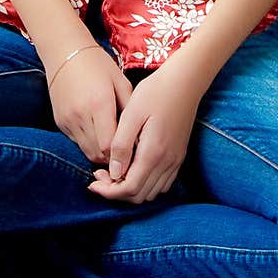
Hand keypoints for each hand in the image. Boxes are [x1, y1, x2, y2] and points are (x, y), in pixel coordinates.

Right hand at [46, 45, 133, 165]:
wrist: (65, 53)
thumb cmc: (98, 65)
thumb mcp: (120, 82)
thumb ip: (129, 108)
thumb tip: (139, 135)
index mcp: (99, 103)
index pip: (110, 145)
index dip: (122, 152)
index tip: (132, 149)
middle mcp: (81, 115)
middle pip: (98, 153)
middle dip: (113, 156)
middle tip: (125, 151)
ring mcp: (68, 120)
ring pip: (87, 151)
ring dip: (101, 152)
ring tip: (113, 144)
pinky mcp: (60, 122)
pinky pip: (77, 142)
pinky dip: (89, 143)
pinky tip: (98, 132)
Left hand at [86, 64, 201, 203]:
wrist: (185, 81)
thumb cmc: (155, 93)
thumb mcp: (132, 114)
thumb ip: (121, 145)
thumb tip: (113, 172)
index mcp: (153, 153)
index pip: (129, 189)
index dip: (108, 191)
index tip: (92, 182)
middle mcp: (167, 162)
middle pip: (139, 196)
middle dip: (116, 192)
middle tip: (100, 175)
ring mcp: (175, 161)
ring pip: (151, 193)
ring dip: (131, 189)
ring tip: (114, 172)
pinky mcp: (179, 156)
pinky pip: (162, 183)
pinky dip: (146, 184)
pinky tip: (133, 168)